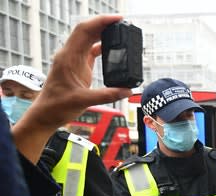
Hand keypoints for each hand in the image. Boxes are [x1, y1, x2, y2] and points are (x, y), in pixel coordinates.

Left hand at [12, 14, 131, 162]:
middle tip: (123, 23)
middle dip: (104, 24)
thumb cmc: (57, 107)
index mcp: (68, 58)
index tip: (117, 19)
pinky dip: (102, 46)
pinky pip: (90, 51)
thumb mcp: (83, 101)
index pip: (84, 31)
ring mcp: (73, 60)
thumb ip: (107, 95)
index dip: (100, 22)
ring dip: (103, 33)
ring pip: (88, 39)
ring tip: (119, 31)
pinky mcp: (78, 67)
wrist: (46, 114)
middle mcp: (70, 55)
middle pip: (87, 31)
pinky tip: (113, 47)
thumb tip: (128, 90)